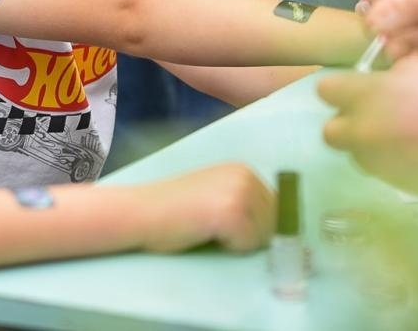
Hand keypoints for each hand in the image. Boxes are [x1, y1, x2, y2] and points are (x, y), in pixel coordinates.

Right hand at [141, 163, 274, 252]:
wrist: (141, 211)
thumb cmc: (172, 210)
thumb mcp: (214, 195)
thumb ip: (242, 203)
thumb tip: (276, 228)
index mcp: (243, 170)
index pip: (276, 208)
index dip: (258, 226)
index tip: (229, 228)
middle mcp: (246, 176)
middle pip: (274, 223)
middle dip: (251, 234)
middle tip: (214, 228)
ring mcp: (240, 193)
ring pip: (264, 235)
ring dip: (240, 242)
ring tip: (209, 230)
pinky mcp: (232, 212)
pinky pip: (248, 244)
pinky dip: (230, 247)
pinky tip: (205, 233)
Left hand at [318, 57, 417, 194]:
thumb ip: (395, 71)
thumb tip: (387, 77)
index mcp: (367, 95)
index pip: (326, 90)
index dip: (341, 87)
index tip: (356, 87)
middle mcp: (365, 131)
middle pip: (331, 131)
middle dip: (347, 123)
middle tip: (371, 116)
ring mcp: (381, 162)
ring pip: (357, 155)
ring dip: (368, 146)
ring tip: (397, 137)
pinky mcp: (401, 184)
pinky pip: (385, 173)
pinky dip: (393, 163)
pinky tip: (417, 154)